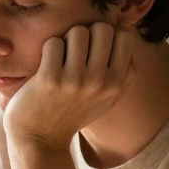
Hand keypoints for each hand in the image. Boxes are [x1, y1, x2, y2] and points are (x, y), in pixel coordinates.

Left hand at [3, 22, 136, 149]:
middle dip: (86, 33)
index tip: (94, 47)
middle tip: (75, 50)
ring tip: (61, 57)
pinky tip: (46, 64)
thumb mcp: (107, 99)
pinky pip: (54, 43)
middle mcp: (100, 82)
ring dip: (66, 40)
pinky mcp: (50, 79)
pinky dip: (49, 49)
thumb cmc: (72, 112)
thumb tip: (127, 34)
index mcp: (116, 84)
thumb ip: (123, 72)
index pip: (124, 35)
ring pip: (77, 32)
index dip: (107, 35)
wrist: (40, 139)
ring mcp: (75, 80)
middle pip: (101, 28)